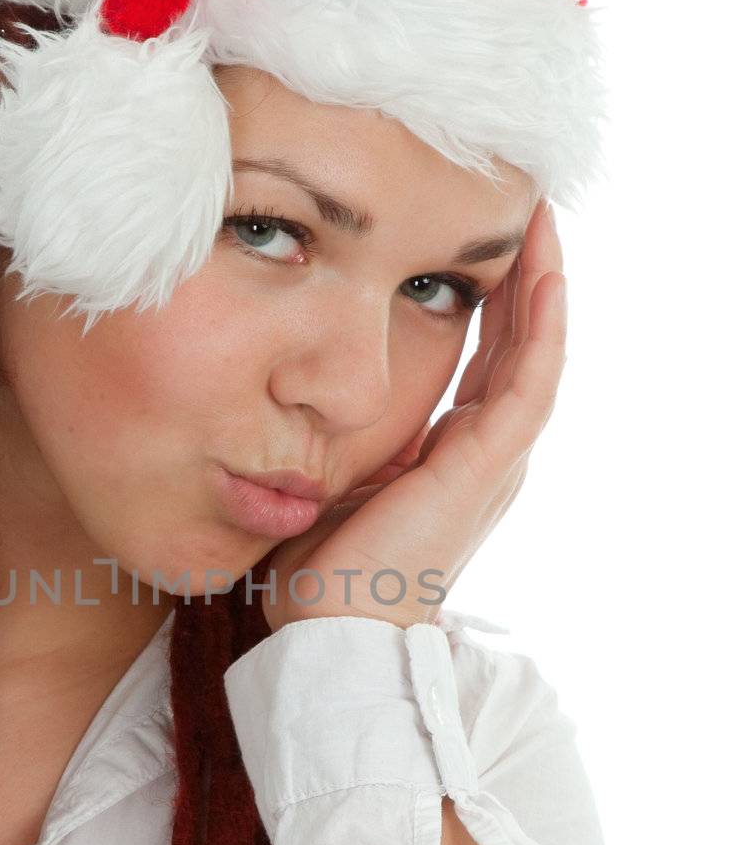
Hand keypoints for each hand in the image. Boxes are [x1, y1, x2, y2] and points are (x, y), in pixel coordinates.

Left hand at [260, 199, 566, 632]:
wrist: (331, 633)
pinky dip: (542, 330)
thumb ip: (342, 441)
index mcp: (450, 459)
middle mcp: (483, 458)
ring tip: (540, 222)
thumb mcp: (334, 482)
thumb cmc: (320, 573)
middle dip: (520, 279)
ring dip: (541, 287)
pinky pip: (529, 386)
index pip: (484, 364)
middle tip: (522, 211)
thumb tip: (299, 401)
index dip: (490, 305)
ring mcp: (492, 464)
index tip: (479, 245)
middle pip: (517, 349)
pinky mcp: (485, 469)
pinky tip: (544, 276)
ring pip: (534, 357)